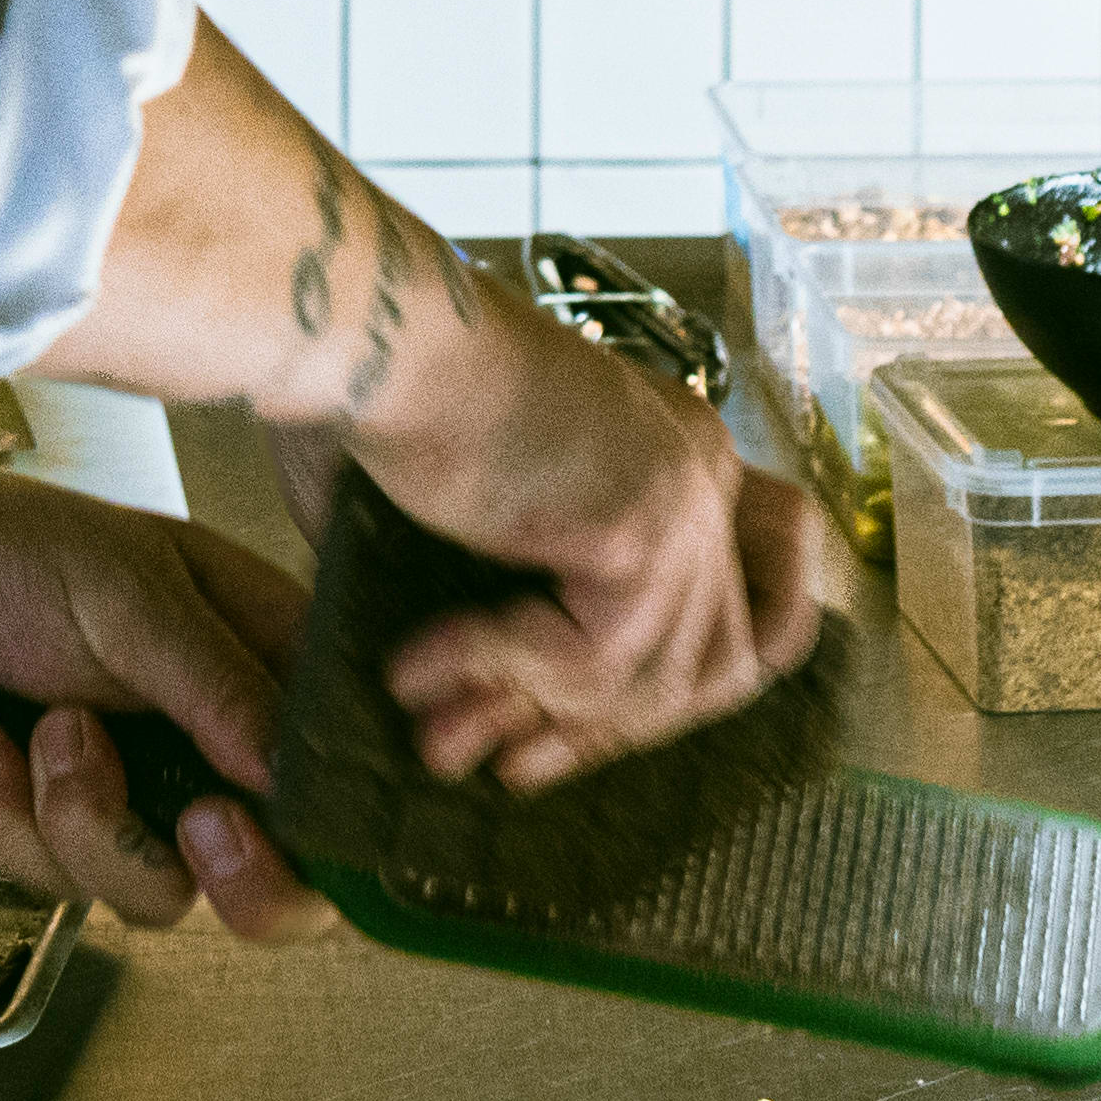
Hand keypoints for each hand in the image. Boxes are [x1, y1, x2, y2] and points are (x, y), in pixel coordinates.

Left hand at [0, 473, 325, 939]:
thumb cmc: (12, 553)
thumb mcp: (129, 590)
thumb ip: (215, 680)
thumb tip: (287, 768)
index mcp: (262, 673)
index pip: (340, 782)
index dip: (327, 833)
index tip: (264, 813)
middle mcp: (216, 754)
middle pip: (281, 889)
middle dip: (239, 878)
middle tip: (196, 822)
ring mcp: (140, 805)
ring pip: (159, 896)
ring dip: (85, 814)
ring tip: (42, 724)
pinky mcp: (57, 842)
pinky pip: (57, 882)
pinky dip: (4, 811)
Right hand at [290, 331, 829, 789]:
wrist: (369, 333)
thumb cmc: (387, 397)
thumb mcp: (474, 517)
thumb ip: (507, 599)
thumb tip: (472, 708)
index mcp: (674, 455)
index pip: (730, 616)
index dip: (650, 704)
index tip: (554, 744)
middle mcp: (702, 469)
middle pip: (710, 663)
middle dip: (599, 735)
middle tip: (502, 767)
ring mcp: (686, 495)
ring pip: (649, 678)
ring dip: (531, 718)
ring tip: (436, 739)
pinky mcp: (642, 525)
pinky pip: (590, 658)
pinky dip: (494, 673)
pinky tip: (414, 669)